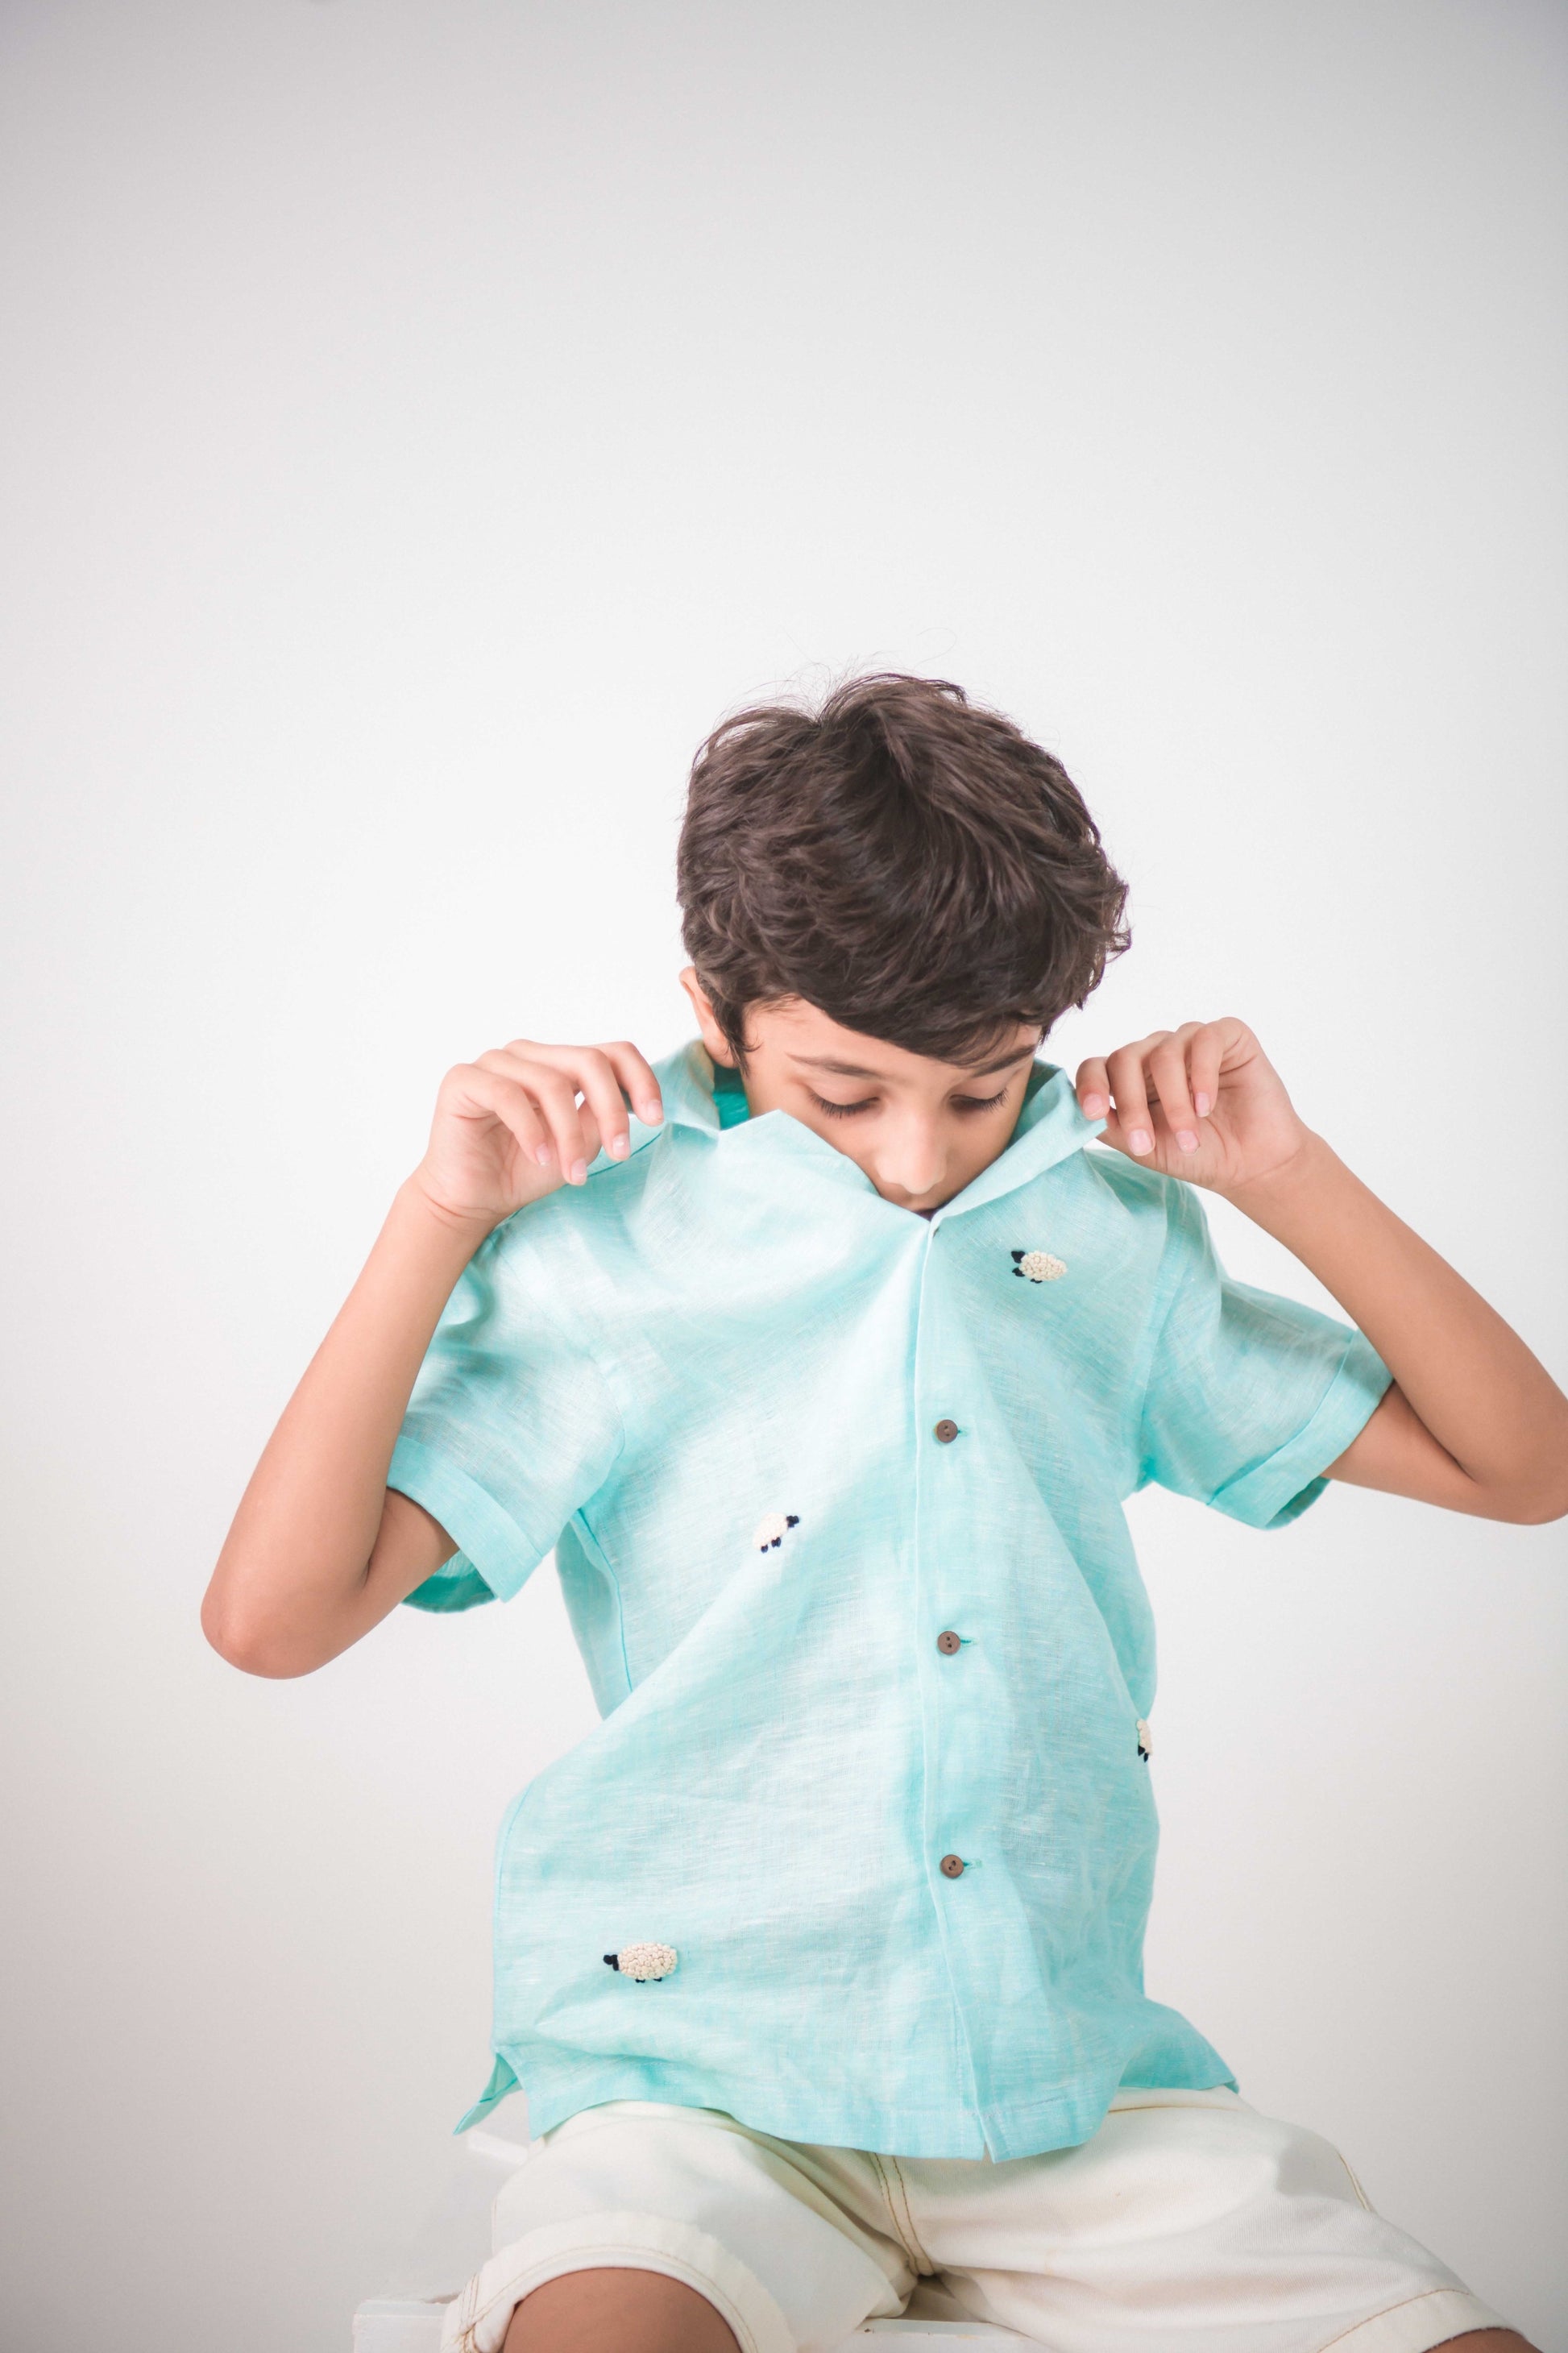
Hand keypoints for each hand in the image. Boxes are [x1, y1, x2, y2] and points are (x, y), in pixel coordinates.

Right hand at [410, 1038, 662, 1230]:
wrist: (473, 1200)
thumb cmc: (525, 1171)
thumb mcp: (579, 1145)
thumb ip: (600, 1117)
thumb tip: (630, 1100)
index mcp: (561, 1064)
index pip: (612, 1052)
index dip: (641, 1080)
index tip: (655, 1119)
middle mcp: (530, 1055)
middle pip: (589, 1061)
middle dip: (611, 1110)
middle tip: (619, 1153)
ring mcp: (495, 1062)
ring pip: (551, 1083)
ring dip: (570, 1135)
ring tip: (574, 1174)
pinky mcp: (463, 1079)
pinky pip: (507, 1095)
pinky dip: (532, 1131)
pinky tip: (541, 1158)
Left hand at [1075, 1018, 1313, 1196]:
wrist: (1252, 1164)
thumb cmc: (1198, 1154)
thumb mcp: (1145, 1148)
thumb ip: (1110, 1126)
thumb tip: (1076, 1110)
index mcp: (1130, 1078)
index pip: (1097, 1066)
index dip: (1089, 1085)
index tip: (1091, 1112)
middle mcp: (1156, 1054)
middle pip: (1124, 1058)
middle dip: (1131, 1103)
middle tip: (1145, 1143)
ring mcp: (1190, 1042)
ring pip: (1163, 1053)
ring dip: (1173, 1102)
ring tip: (1188, 1137)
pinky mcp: (1228, 1036)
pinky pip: (1205, 1040)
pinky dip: (1201, 1076)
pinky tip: (1205, 1106)